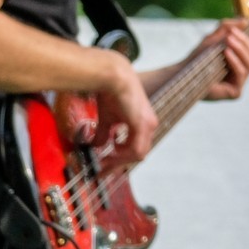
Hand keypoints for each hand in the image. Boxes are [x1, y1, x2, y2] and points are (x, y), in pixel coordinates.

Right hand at [96, 52, 156, 168]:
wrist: (113, 77)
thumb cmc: (111, 93)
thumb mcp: (107, 119)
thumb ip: (105, 134)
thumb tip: (98, 146)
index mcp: (144, 123)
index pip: (136, 148)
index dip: (121, 160)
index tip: (105, 166)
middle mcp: (150, 125)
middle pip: (138, 154)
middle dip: (119, 164)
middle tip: (103, 170)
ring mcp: (148, 125)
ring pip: (137, 154)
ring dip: (119, 160)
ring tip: (104, 161)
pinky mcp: (142, 124)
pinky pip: (135, 149)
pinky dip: (122, 155)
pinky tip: (111, 151)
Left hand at [199, 19, 248, 100]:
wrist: (183, 74)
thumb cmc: (198, 58)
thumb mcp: (213, 38)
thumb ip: (227, 28)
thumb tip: (245, 21)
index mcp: (240, 62)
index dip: (245, 38)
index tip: (233, 29)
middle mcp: (242, 73)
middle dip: (243, 42)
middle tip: (230, 35)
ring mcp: (240, 84)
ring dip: (240, 49)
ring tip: (228, 41)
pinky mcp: (236, 93)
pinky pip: (241, 73)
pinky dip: (235, 61)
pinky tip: (226, 52)